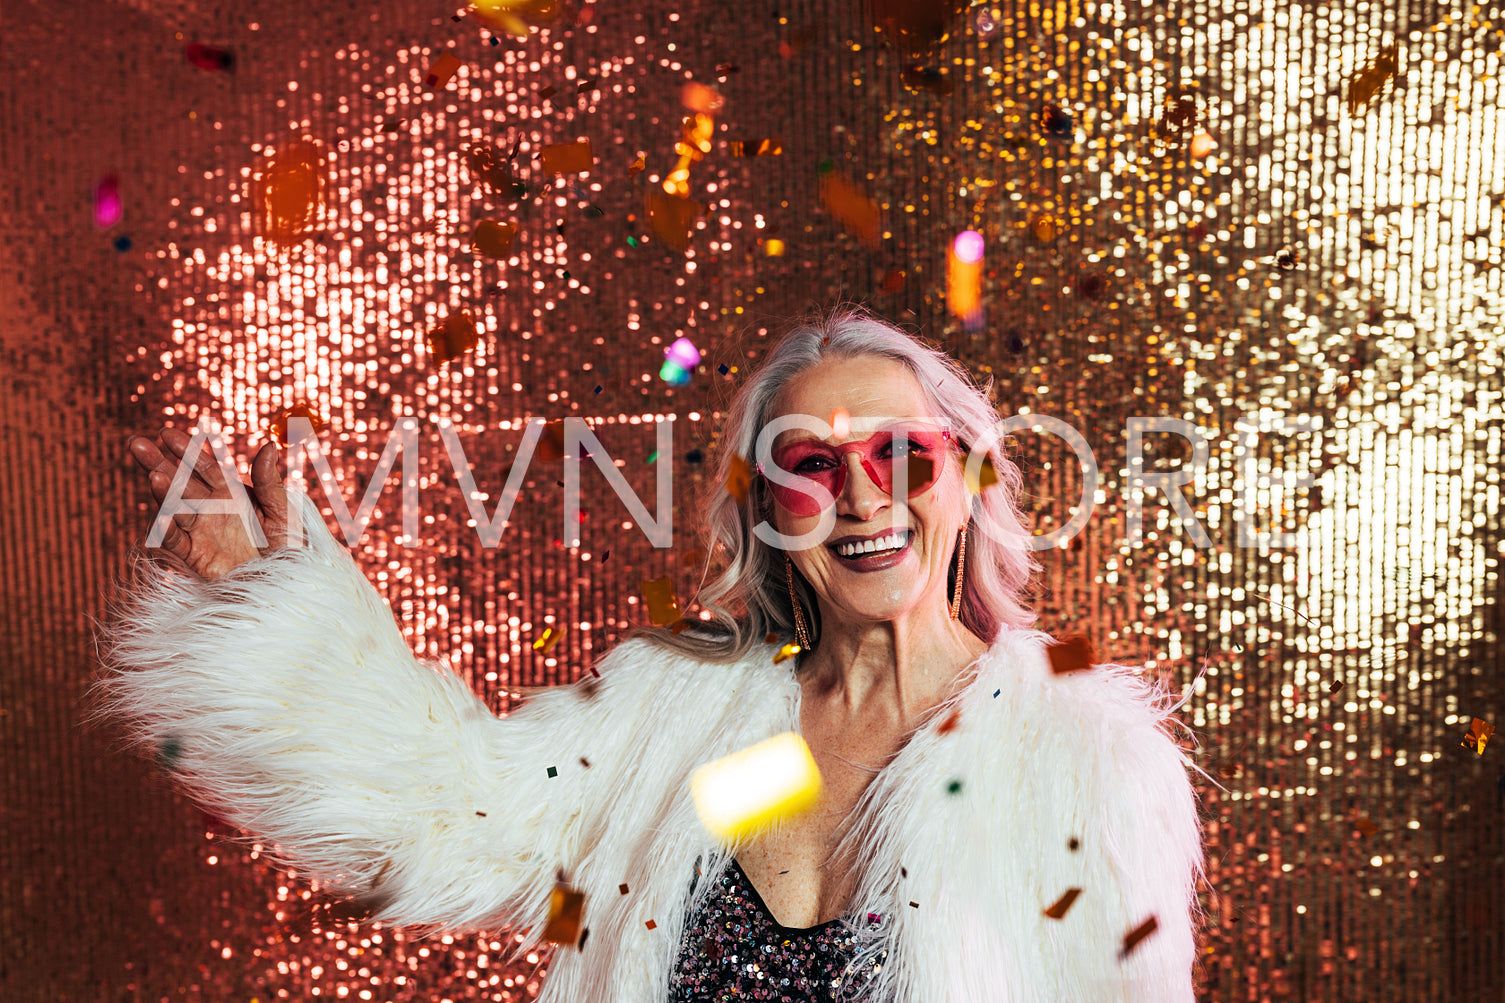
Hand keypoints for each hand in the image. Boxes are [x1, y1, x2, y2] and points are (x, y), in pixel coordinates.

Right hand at [126, 427, 298, 580]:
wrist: (286, 583)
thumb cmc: (289, 546)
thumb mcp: (284, 512)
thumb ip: (270, 482)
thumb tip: (268, 445)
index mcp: (232, 492)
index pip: (204, 466)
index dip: (186, 449)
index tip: (165, 433)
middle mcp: (212, 508)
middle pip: (181, 481)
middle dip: (158, 462)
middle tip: (136, 443)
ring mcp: (201, 530)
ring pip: (174, 507)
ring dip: (163, 491)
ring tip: (154, 476)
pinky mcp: (196, 556)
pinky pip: (177, 541)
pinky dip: (168, 529)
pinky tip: (161, 515)